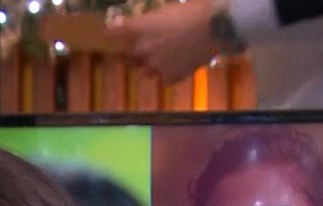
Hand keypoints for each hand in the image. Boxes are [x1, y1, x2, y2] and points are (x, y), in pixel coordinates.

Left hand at [106, 2, 220, 83]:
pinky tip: (176, 66)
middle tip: (134, 50)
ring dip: (147, 65)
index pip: (112, 34)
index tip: (105, 35)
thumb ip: (149, 21)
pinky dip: (166, 74)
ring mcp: (156, 65)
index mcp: (139, 28)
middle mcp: (142, 49)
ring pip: (144, 71)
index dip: (108, 35)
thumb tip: (140, 25)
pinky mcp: (172, 77)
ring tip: (158, 59)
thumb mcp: (166, 9)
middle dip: (129, 54)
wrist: (216, 26)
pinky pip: (163, 79)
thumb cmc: (193, 9)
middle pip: (126, 57)